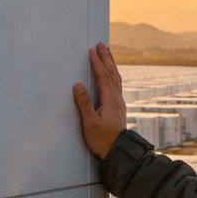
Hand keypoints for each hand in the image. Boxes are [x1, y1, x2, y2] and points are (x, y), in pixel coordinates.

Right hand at [73, 42, 126, 160]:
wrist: (118, 152)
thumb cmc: (103, 140)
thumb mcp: (90, 123)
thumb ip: (84, 104)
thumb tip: (77, 86)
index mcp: (110, 100)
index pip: (103, 76)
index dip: (97, 63)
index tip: (91, 51)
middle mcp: (117, 99)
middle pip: (112, 73)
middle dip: (106, 58)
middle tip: (101, 45)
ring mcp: (119, 102)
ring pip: (117, 78)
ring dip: (111, 64)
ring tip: (108, 53)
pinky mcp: (118, 107)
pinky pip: (117, 84)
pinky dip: (113, 74)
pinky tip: (112, 74)